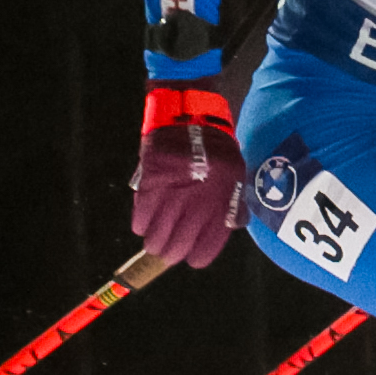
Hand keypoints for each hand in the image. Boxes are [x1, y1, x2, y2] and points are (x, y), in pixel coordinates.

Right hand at [129, 83, 245, 269]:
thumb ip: (233, 206)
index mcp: (220, 205)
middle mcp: (196, 206)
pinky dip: (141, 225)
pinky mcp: (150, 185)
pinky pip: (140, 220)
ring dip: (154, 243)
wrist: (192, 116)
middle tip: (168, 250)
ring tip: (155, 240)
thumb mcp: (236, 176)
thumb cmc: (217, 148)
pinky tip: (145, 223)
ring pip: (155, 240)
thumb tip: (229, 229)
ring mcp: (171, 197)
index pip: (205, 251)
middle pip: (176, 250)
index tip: (192, 256)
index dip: (196, 258)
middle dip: (171, 254)